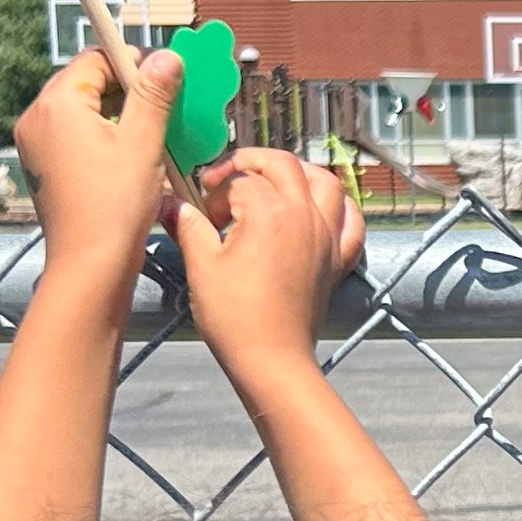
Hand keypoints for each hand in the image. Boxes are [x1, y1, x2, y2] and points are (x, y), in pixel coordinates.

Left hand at [15, 46, 181, 275]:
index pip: (96, 58)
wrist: (90, 264)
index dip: (132, 62)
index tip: (163, 78)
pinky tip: (125, 153)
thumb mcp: (143, 143)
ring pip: (79, 107)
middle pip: (85, 81)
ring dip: (114, 111)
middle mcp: (37, 117)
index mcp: (58, 104)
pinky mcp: (41, 163)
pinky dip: (98, 133)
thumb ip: (154, 93)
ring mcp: (34, 142)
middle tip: (160, 107)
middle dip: (125, 88)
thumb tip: (166, 56)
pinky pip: (71, 132)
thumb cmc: (115, 207)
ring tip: (147, 133)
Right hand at [172, 147, 362, 374]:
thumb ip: (188, 226)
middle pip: (283, 165)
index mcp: (269, 212)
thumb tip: (169, 204)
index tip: (200, 214)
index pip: (238, 180)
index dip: (213, 192)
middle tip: (227, 177)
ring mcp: (326, 237)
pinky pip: (352, 221)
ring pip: (326, 182)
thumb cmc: (234, 316)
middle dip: (251, 162)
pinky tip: (322, 209)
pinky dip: (341, 207)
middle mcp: (304, 215)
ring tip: (274, 181)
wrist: (271, 359)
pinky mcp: (337, 260)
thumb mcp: (202, 266)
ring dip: (300, 173)